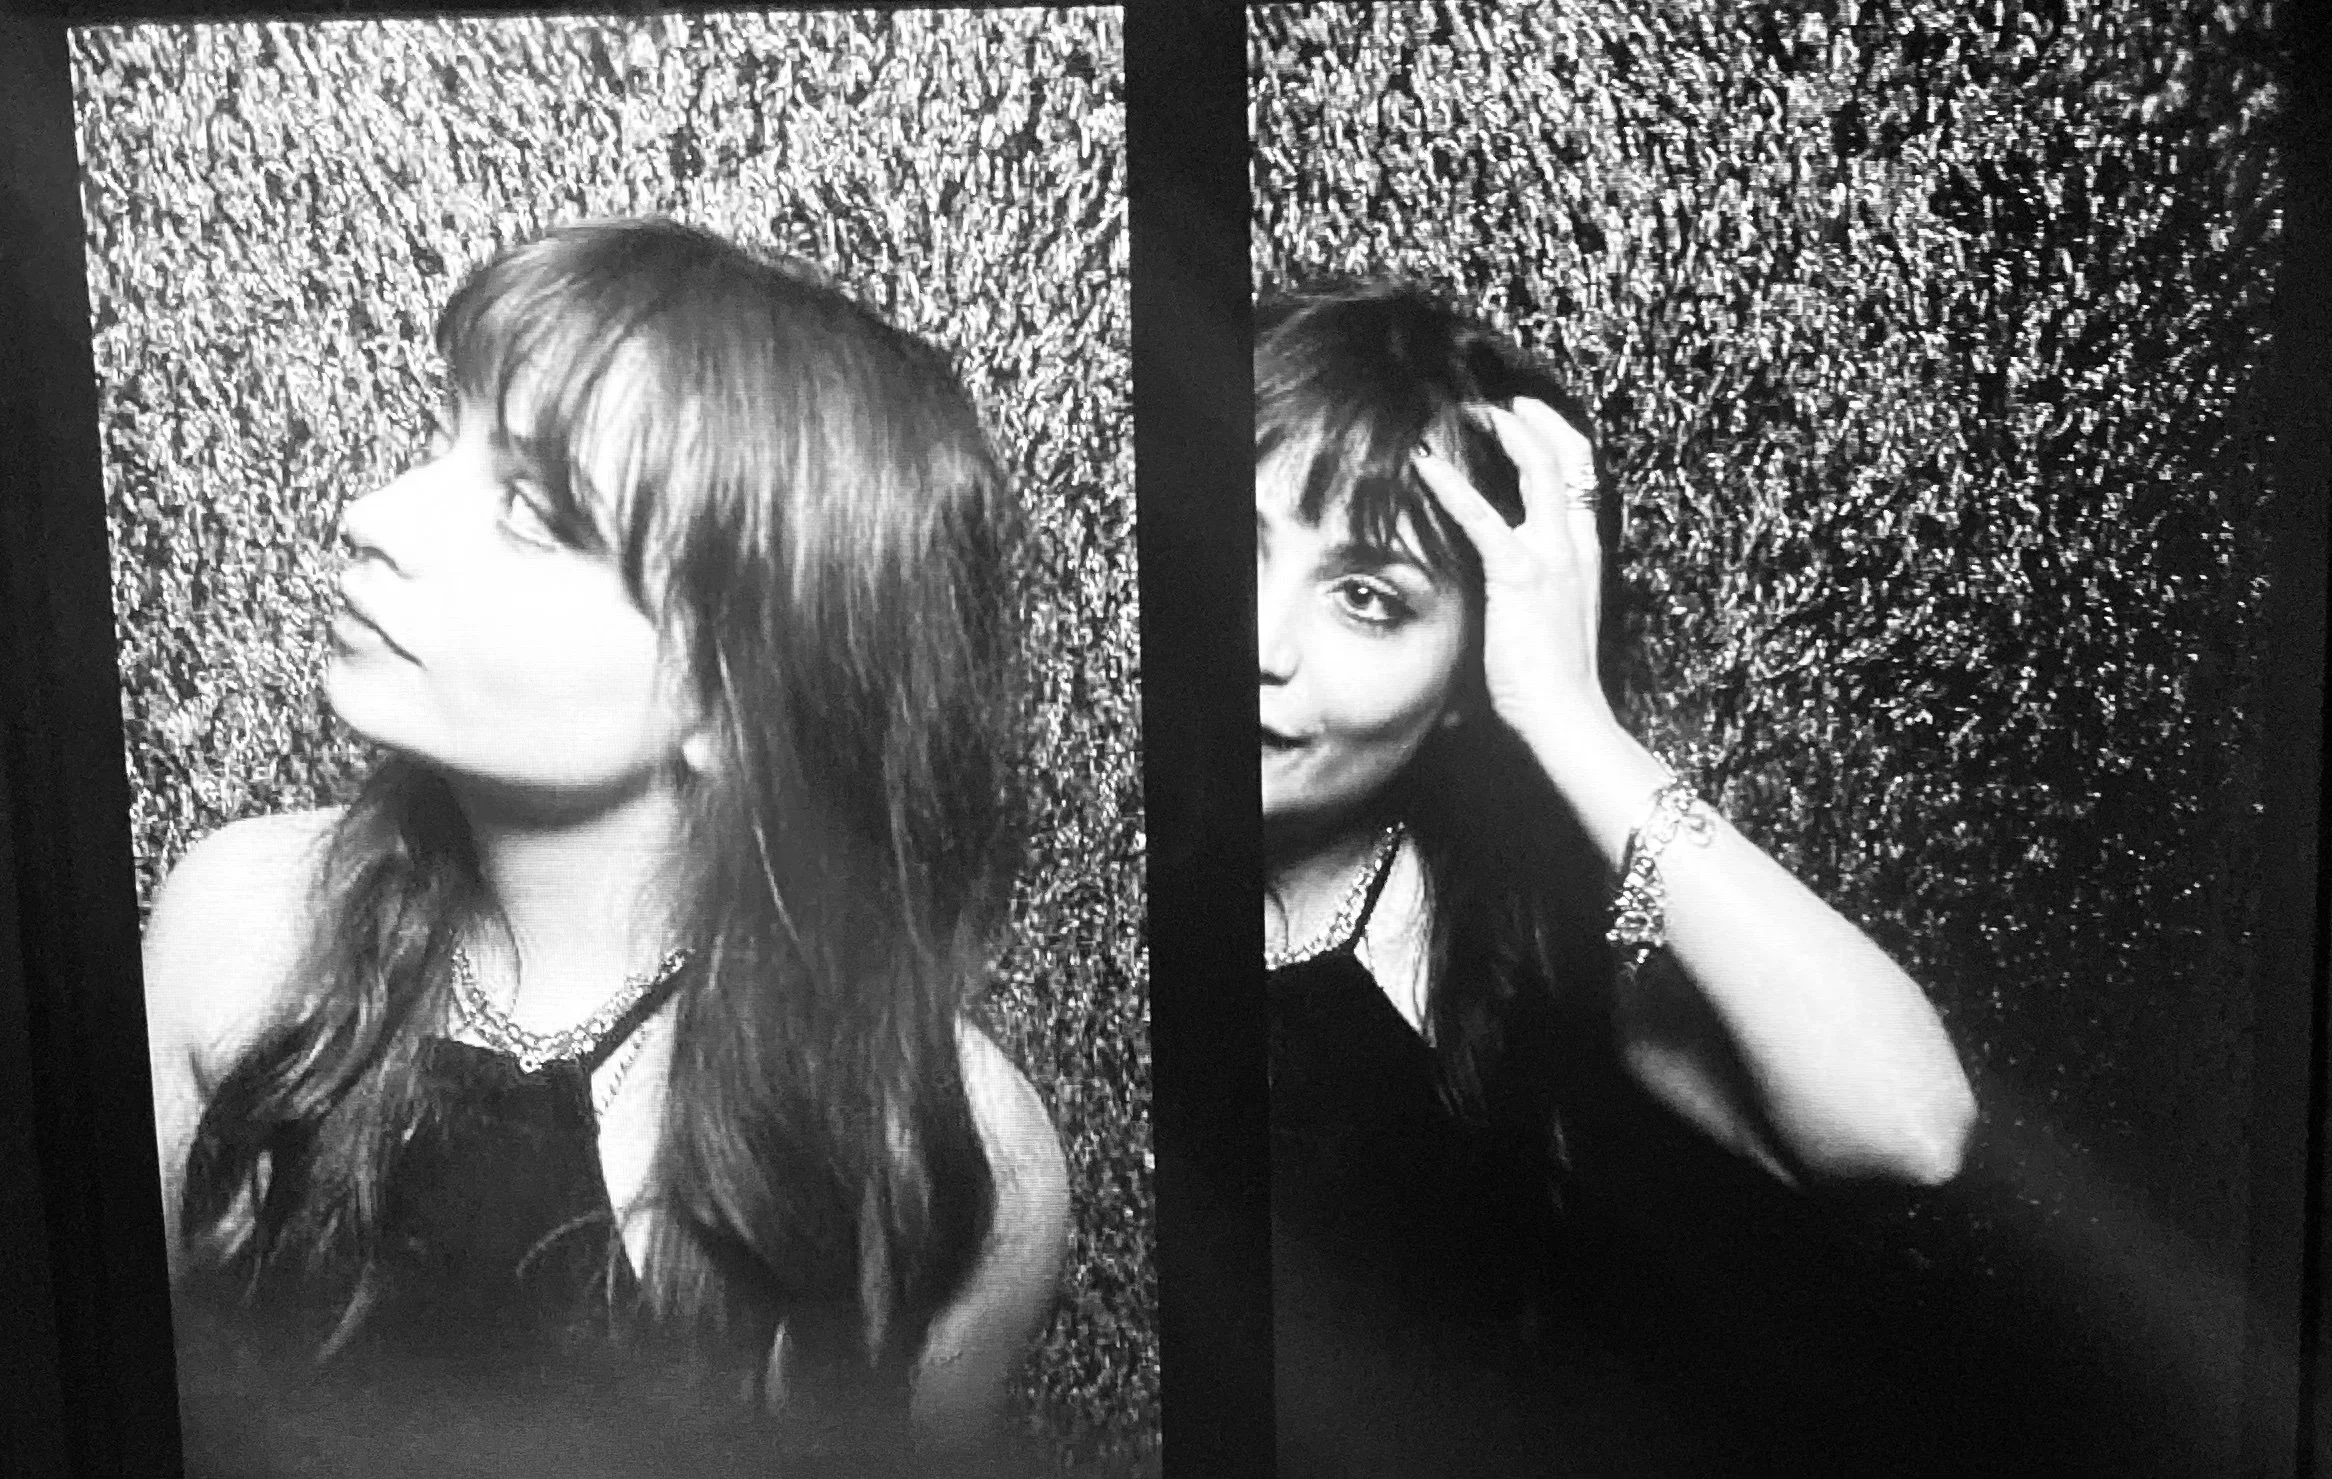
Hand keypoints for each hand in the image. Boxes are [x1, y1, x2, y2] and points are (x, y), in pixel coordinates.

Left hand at [1410, 398, 1617, 755]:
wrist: (1567, 717)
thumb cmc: (1552, 683)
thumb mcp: (1547, 623)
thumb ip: (1529, 596)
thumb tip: (1501, 599)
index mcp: (1584, 556)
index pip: (1582, 479)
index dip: (1558, 438)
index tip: (1529, 417)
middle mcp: (1575, 546)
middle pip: (1570, 456)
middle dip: (1537, 418)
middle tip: (1503, 400)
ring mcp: (1552, 557)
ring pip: (1541, 467)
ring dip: (1506, 431)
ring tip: (1472, 411)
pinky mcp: (1520, 576)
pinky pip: (1483, 517)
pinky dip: (1452, 486)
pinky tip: (1424, 464)